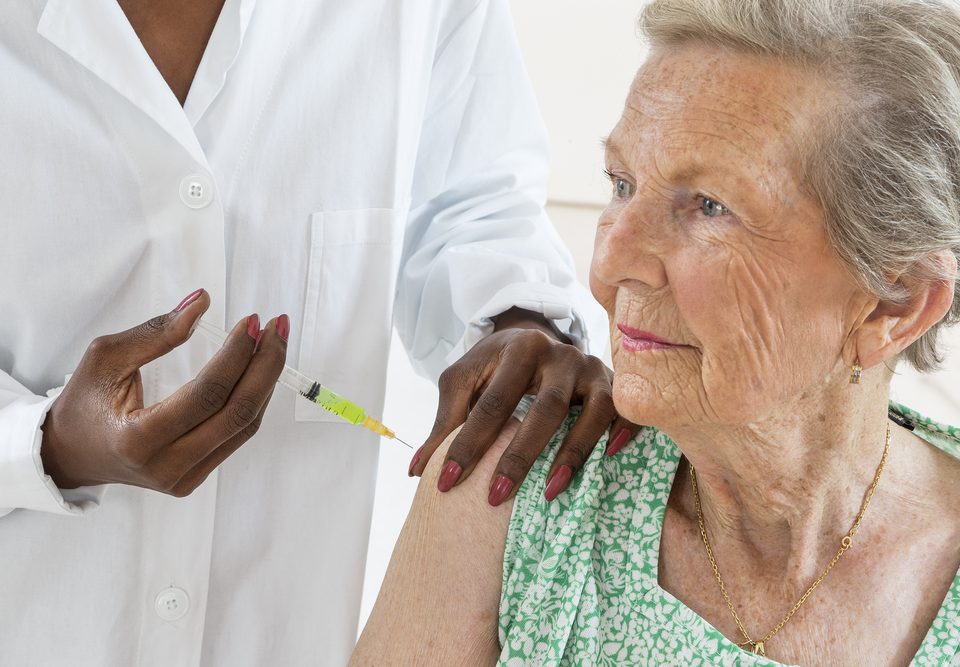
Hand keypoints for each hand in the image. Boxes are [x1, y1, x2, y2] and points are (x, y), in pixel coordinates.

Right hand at [40, 289, 288, 496]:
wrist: (72, 454)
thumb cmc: (85, 401)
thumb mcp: (107, 358)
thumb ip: (157, 332)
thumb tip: (203, 302)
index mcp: (137, 440)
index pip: (206, 395)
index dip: (236, 355)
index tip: (253, 321)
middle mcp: (165, 467)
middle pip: (237, 413)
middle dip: (266, 365)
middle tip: (277, 327)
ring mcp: (184, 479)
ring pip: (244, 426)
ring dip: (266, 380)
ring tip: (274, 342)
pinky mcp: (195, 478)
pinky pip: (237, 435)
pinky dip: (253, 399)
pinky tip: (259, 370)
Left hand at [409, 320, 639, 505]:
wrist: (533, 335)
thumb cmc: (494, 366)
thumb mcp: (464, 381)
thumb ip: (444, 422)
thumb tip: (417, 472)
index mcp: (519, 349)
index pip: (492, 403)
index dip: (467, 444)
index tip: (445, 484)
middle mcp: (560, 355)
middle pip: (544, 408)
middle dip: (519, 456)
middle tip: (494, 498)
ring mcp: (591, 368)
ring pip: (592, 411)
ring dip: (573, 453)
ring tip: (549, 493)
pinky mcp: (615, 383)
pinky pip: (627, 409)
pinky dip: (623, 432)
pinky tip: (610, 457)